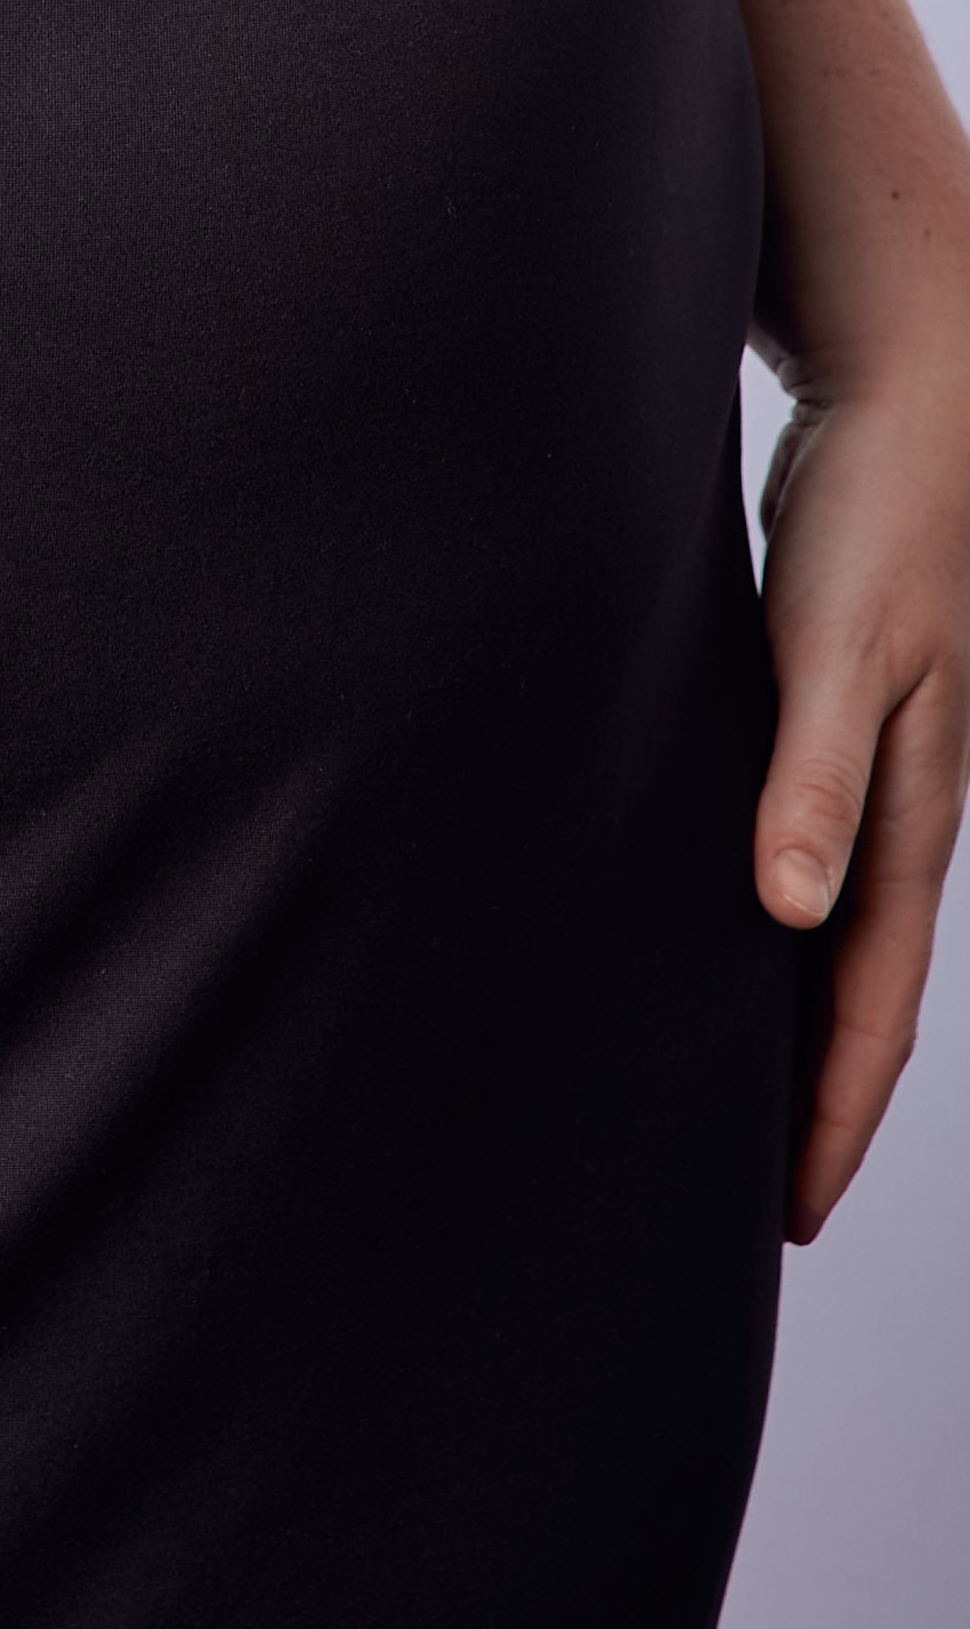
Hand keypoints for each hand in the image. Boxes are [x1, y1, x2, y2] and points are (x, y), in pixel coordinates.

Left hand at [755, 373, 969, 1239]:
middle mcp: (897, 816)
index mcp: (910, 820)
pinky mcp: (827, 726)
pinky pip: (805, 862)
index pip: (873, 1007)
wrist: (901, 417)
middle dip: (815, 1098)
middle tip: (749, 1198)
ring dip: (791, 1018)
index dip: (833, 1112)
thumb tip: (791, 912)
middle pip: (855, 994)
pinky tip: (717, 934)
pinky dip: (769, 924)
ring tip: (725, 1097)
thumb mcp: (838, 651)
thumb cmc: (873, 527)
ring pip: (829, 936)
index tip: (788, 1211)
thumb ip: (814, 775)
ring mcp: (869, 774)